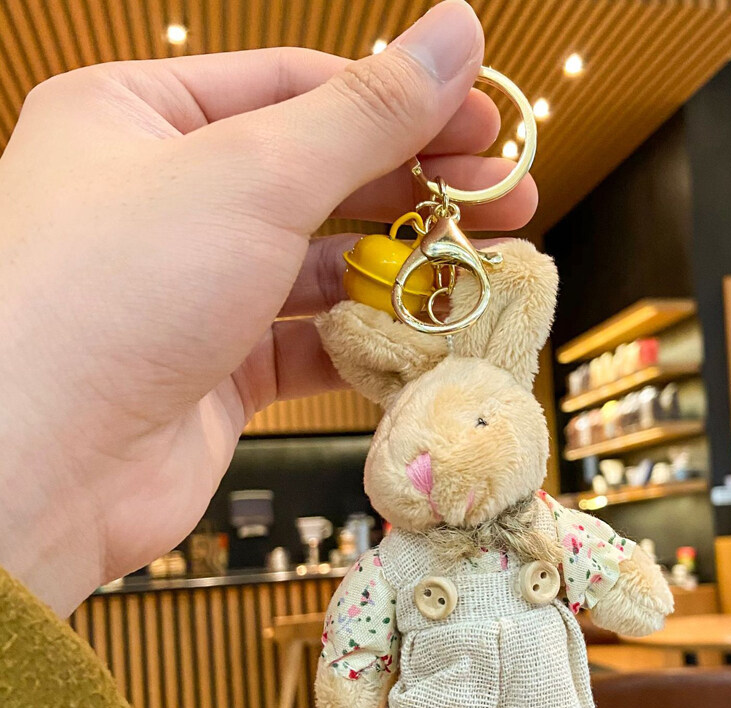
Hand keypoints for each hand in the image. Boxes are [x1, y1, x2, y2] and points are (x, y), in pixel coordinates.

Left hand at [0, 0, 534, 615]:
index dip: (400, 99)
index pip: (297, 87)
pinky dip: (368, 343)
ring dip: (402, 268)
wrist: (39, 466)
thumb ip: (365, 112)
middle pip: (321, 175)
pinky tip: (422, 337)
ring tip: (483, 268)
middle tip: (508, 196)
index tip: (484, 120)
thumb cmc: (112, 293)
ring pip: (322, 266)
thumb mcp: (252, 175)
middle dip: (418, 186)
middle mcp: (165, 200)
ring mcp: (194, 291)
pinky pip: (310, 345)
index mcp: (142, 118)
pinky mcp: (218, 372)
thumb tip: (455, 33)